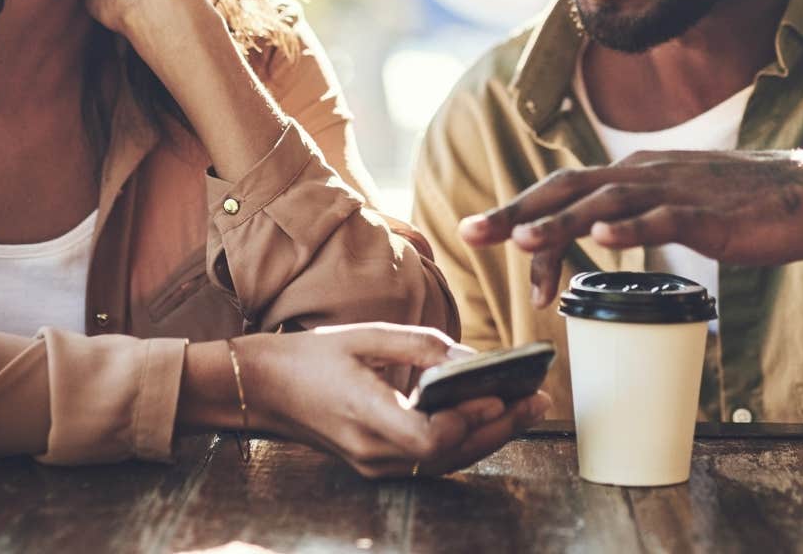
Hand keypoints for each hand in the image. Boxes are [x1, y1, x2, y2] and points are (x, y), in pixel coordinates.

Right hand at [236, 324, 549, 478]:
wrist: (263, 389)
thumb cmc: (311, 357)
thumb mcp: (364, 336)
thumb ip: (420, 347)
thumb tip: (471, 359)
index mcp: (364, 416)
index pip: (429, 437)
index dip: (469, 419)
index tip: (499, 394)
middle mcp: (372, 451)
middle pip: (449, 454)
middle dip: (501, 427)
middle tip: (539, 398)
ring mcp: (374, 464)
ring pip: (446, 461)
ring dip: (490, 436)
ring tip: (526, 407)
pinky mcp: (378, 464)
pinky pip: (432, 460)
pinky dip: (465, 441)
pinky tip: (490, 418)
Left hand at [456, 148, 802, 305]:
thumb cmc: (745, 204)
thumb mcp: (677, 203)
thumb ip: (637, 212)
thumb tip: (597, 232)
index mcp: (635, 173)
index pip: (565, 189)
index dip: (520, 210)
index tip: (481, 233)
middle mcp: (646, 174)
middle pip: (568, 189)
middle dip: (516, 212)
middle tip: (471, 232)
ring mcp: (676, 191)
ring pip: (605, 203)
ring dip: (561, 223)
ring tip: (523, 240)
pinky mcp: (708, 214)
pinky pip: (662, 219)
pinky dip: (630, 227)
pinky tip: (603, 239)